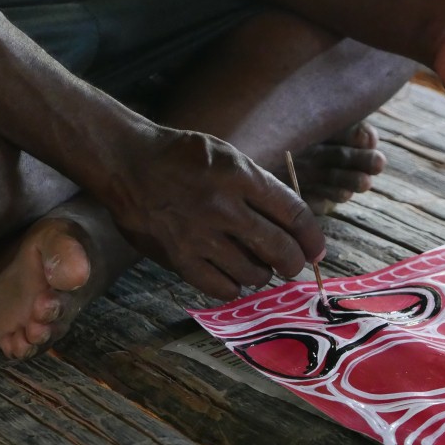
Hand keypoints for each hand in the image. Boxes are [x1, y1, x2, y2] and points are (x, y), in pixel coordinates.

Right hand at [104, 128, 324, 299]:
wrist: (127, 162)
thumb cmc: (183, 158)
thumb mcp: (228, 156)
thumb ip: (259, 188)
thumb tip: (294, 226)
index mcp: (240, 176)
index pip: (294, 214)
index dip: (312, 237)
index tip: (316, 250)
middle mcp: (223, 207)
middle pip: (279, 249)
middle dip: (293, 262)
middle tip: (291, 264)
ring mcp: (200, 235)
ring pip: (253, 273)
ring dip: (262, 274)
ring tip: (256, 266)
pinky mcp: (178, 258)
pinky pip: (221, 288)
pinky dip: (233, 287)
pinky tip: (231, 277)